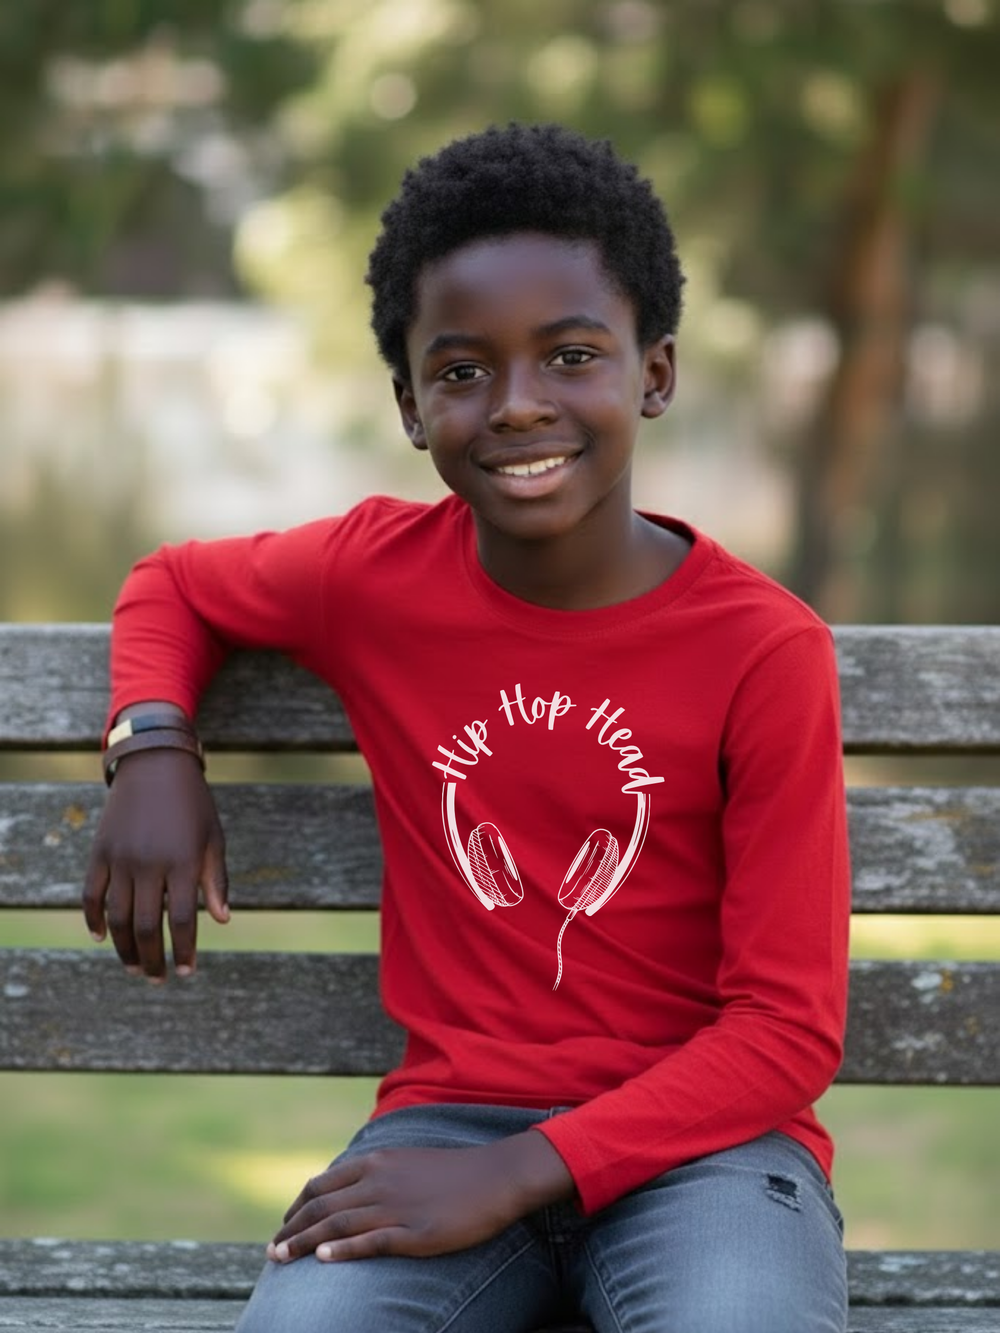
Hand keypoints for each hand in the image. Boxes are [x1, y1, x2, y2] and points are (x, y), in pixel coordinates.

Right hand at [82, 747, 228, 979]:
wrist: (156, 765)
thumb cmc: (193, 805)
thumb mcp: (214, 838)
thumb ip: (216, 880)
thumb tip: (222, 920)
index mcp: (185, 862)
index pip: (185, 920)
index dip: (185, 950)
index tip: (187, 971)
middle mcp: (151, 864)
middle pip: (148, 926)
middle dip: (153, 959)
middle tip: (157, 979)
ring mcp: (121, 859)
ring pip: (118, 917)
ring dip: (125, 948)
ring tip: (134, 966)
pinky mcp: (100, 853)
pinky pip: (92, 895)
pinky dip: (94, 920)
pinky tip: (103, 938)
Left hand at [268, 1132, 573, 1262]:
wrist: (494, 1177)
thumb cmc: (452, 1172)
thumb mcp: (406, 1162)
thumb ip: (376, 1174)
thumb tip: (348, 1190)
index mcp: (376, 1161)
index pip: (321, 1184)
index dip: (297, 1207)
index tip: (284, 1225)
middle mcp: (378, 1181)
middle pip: (322, 1206)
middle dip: (291, 1229)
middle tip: (272, 1250)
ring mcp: (395, 1207)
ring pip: (336, 1224)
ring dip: (303, 1243)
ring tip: (280, 1258)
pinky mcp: (414, 1232)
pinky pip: (370, 1241)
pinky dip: (343, 1250)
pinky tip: (323, 1260)